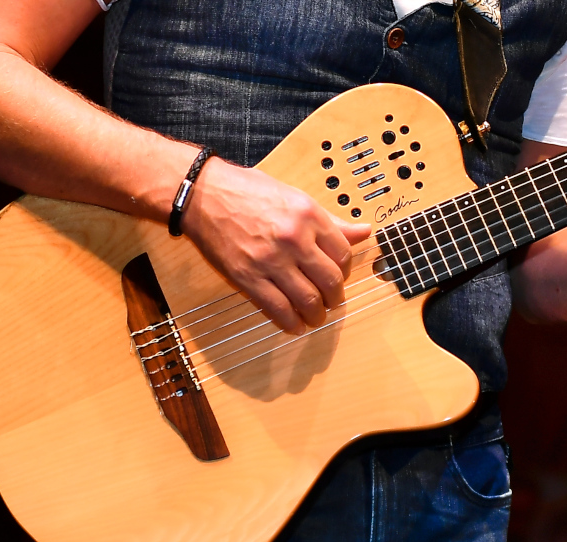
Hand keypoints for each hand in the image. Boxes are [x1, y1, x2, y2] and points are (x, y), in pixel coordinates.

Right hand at [182, 159, 370, 333]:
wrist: (202, 195)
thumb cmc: (248, 191)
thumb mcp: (295, 197)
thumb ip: (331, 221)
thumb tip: (365, 232)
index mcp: (309, 215)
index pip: (344, 254)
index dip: (345, 271)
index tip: (339, 276)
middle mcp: (294, 238)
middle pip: (331, 281)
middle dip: (335, 298)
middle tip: (331, 302)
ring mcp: (271, 260)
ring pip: (308, 300)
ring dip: (316, 315)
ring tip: (314, 318)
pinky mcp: (247, 277)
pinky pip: (277, 309)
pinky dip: (290, 323)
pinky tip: (294, 325)